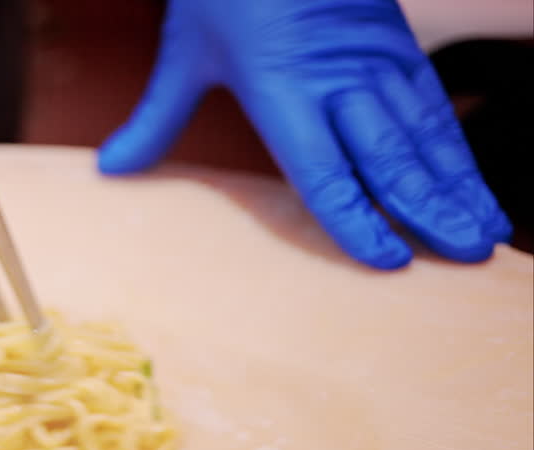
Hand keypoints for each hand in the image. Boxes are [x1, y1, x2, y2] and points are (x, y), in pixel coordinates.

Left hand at [98, 0, 512, 269]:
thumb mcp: (185, 52)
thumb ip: (156, 118)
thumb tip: (111, 170)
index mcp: (282, 86)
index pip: (324, 168)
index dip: (356, 217)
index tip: (387, 260)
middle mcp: (339, 78)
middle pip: (390, 155)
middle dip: (429, 209)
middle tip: (463, 257)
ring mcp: (376, 59)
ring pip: (425, 133)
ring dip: (457, 185)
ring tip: (483, 235)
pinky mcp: (398, 44)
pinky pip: (435, 106)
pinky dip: (457, 148)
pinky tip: (472, 184)